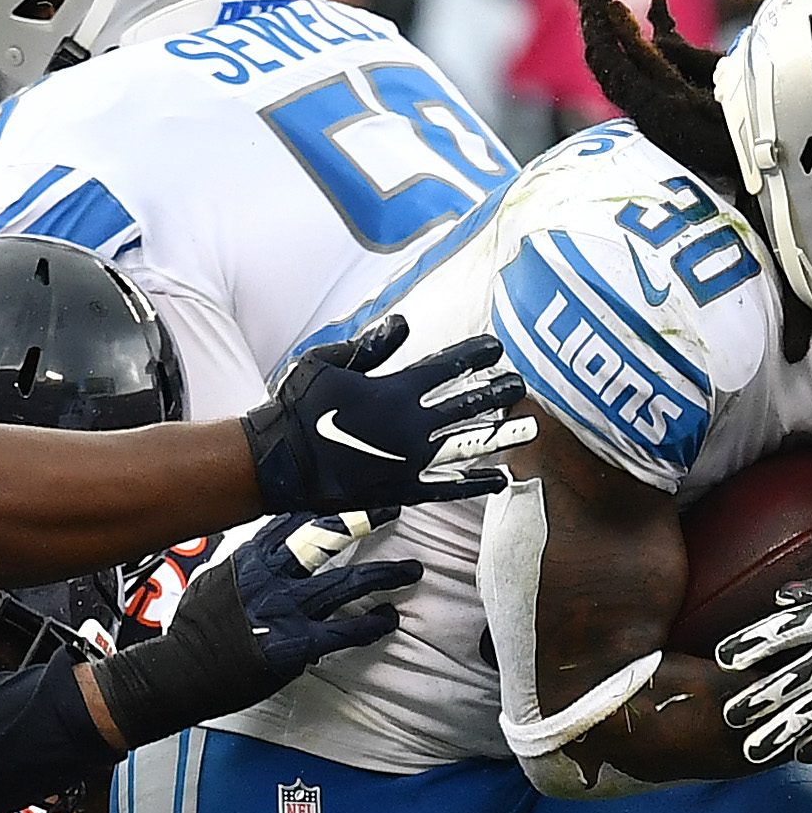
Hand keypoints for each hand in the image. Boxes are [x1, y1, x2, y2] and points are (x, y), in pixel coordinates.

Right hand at [87, 511, 419, 747]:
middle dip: (361, 520)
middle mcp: (270, 577)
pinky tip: (389, 618)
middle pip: (324, 539)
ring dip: (384, 575)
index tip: (352, 491)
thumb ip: (247, 567)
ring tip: (411, 569)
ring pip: (346, 582)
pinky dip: (372, 624)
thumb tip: (268, 558)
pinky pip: (346, 630)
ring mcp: (286, 609)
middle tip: (391, 508)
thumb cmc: (195, 631)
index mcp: (249, 559)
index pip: (292, 521)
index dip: (325, 505)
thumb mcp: (216, 582)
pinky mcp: (297, 643)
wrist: (179, 672)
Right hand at [243, 315, 533, 512]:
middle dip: (498, 393)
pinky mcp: (405, 489)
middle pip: (468, 404)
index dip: (475, 355)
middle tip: (521, 385)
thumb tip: (404, 323)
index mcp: (396, 390)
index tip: (497, 348)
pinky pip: (449, 487)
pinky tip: (502, 480)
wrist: (279, 463)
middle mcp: (413, 425)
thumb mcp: (327, 363)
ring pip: (469, 445)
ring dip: (503, 437)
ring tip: (532, 430)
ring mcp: (412, 459)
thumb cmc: (297, 407)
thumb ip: (370, 346)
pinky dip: (476, 484)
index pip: (448, 367)